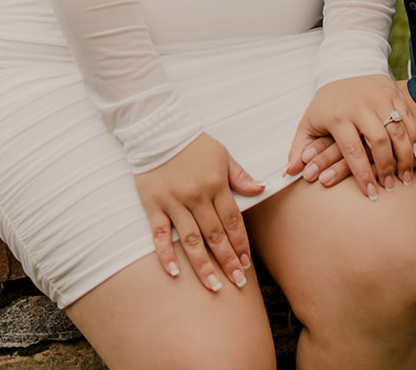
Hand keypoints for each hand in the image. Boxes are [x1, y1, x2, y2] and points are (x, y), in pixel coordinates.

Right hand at [134, 133, 263, 291]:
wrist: (158, 130)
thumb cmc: (193, 144)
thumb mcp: (222, 154)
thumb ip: (240, 176)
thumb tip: (261, 189)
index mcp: (216, 184)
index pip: (232, 221)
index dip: (240, 244)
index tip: (246, 264)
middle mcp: (196, 196)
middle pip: (214, 235)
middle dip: (228, 261)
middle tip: (237, 282)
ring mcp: (174, 202)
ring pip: (191, 240)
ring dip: (203, 265)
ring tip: (214, 286)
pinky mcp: (154, 206)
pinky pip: (160, 234)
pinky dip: (166, 255)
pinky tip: (175, 273)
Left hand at [285, 77, 415, 198]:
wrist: (345, 65)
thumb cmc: (327, 102)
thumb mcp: (310, 121)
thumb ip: (299, 147)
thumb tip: (289, 172)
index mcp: (338, 115)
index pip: (351, 151)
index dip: (362, 175)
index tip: (371, 194)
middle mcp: (359, 105)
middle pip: (378, 141)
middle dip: (386, 168)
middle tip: (390, 187)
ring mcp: (378, 97)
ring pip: (397, 130)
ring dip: (404, 157)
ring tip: (404, 177)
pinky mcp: (392, 92)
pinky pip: (408, 117)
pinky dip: (414, 137)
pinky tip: (415, 155)